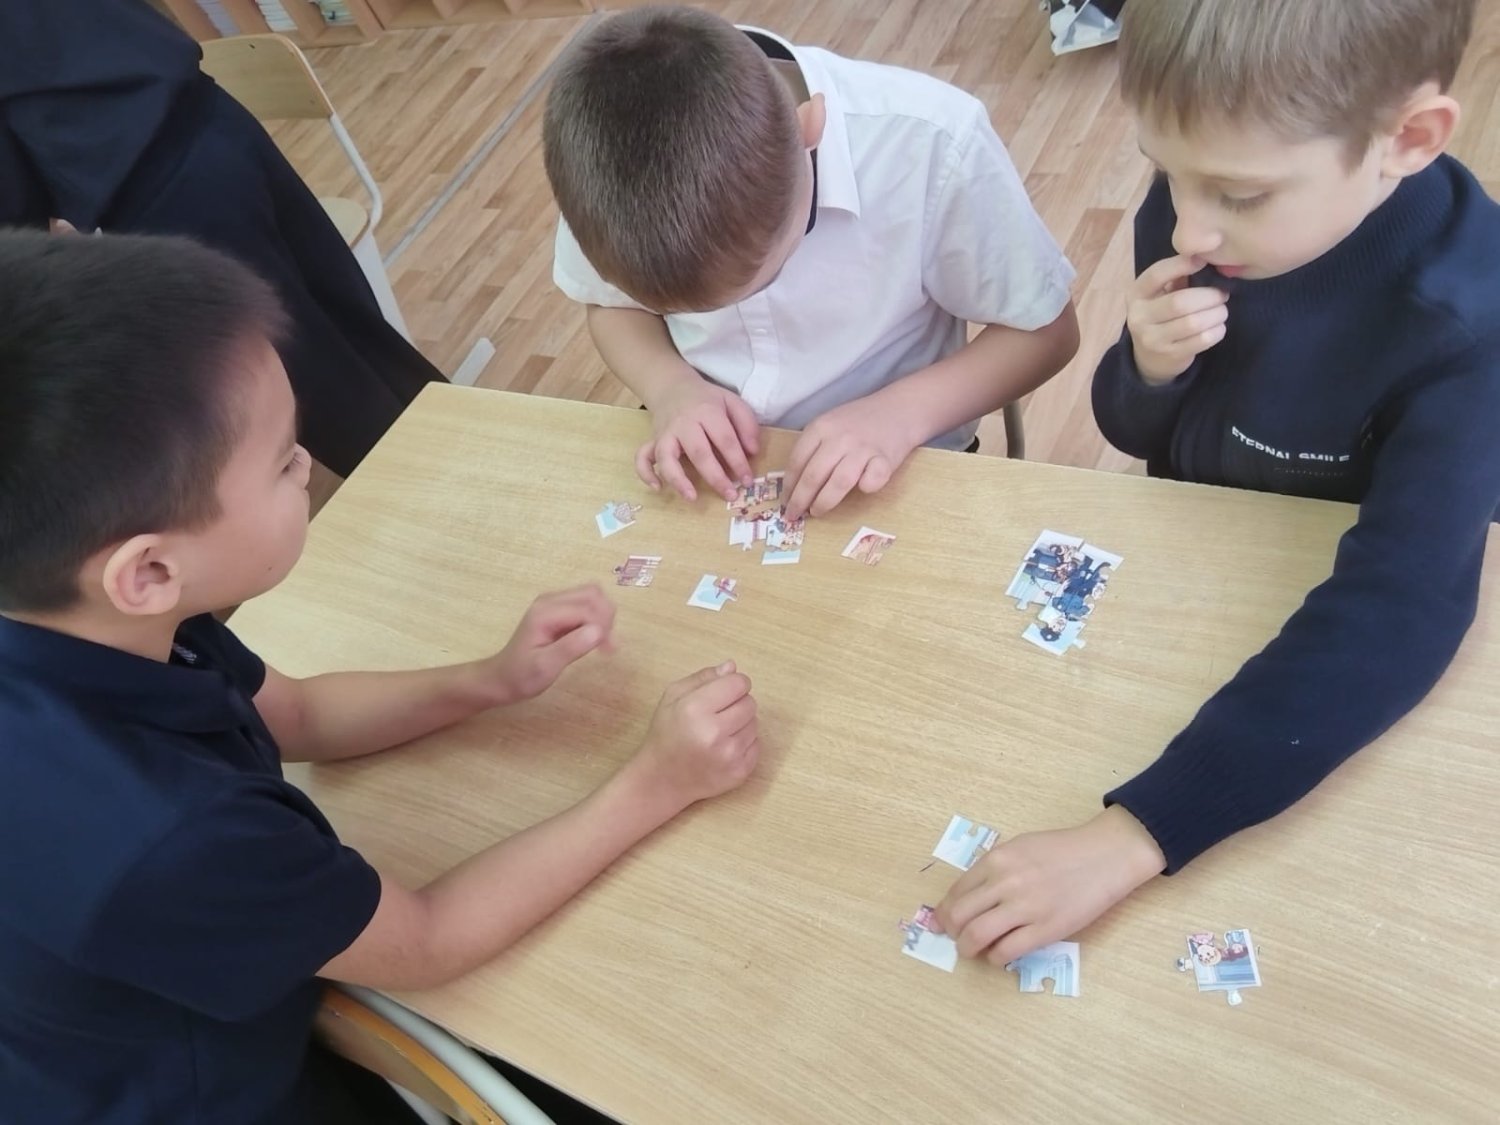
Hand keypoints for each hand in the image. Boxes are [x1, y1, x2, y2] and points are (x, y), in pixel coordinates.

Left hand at [477, 586, 615, 706]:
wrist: (502, 678)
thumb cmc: (522, 676)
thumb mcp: (545, 667)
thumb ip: (571, 647)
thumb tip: (599, 631)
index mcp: (545, 612)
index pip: (587, 608)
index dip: (603, 627)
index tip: (608, 651)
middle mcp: (550, 600)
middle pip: (593, 594)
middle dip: (605, 617)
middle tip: (606, 645)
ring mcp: (554, 603)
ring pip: (592, 596)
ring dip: (603, 616)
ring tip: (602, 642)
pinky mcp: (558, 610)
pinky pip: (585, 605)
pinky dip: (596, 618)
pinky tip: (593, 639)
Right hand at [628, 661, 759, 810]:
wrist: (662, 780)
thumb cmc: (666, 734)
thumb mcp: (672, 697)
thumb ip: (702, 678)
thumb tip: (732, 667)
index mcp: (695, 709)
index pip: (738, 683)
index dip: (733, 684)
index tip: (723, 691)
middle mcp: (714, 733)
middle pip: (750, 703)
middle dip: (738, 703)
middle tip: (718, 714)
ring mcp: (729, 755)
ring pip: (755, 723)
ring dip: (741, 723)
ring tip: (719, 732)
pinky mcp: (740, 772)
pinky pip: (757, 745)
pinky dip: (744, 743)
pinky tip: (724, 748)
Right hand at [637, 376, 759, 502]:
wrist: (672, 386)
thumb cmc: (707, 399)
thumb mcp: (732, 402)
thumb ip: (746, 424)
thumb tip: (753, 451)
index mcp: (707, 412)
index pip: (725, 439)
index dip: (738, 462)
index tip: (747, 480)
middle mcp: (684, 424)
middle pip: (698, 452)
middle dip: (715, 477)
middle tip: (730, 495)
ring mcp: (665, 433)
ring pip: (666, 458)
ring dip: (678, 480)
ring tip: (691, 497)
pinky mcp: (653, 441)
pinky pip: (643, 457)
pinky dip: (646, 473)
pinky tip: (658, 488)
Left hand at [783, 395, 914, 519]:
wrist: (899, 410)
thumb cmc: (859, 422)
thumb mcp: (830, 424)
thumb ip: (814, 447)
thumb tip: (794, 485)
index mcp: (821, 427)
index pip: (797, 461)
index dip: (789, 485)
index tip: (785, 500)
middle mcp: (840, 438)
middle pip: (813, 475)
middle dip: (800, 500)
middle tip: (794, 515)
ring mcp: (863, 448)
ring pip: (839, 483)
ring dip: (824, 502)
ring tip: (816, 511)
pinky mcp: (885, 459)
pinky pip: (872, 481)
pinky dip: (866, 488)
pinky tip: (861, 489)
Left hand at [934, 805, 1164, 963]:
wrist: (1104, 856)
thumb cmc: (1062, 850)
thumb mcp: (1020, 847)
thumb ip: (995, 869)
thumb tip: (971, 895)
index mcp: (996, 860)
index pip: (956, 892)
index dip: (945, 911)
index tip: (945, 921)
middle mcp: (1005, 883)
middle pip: (959, 916)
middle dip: (951, 932)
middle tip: (956, 938)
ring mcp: (1025, 908)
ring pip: (977, 936)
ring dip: (967, 948)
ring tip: (971, 950)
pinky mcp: (1046, 930)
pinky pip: (1006, 951)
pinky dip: (995, 957)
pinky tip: (1000, 954)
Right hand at [1127, 254, 1228, 384]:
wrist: (1149, 358)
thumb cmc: (1161, 316)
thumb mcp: (1160, 294)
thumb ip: (1177, 276)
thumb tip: (1205, 257)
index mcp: (1136, 294)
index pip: (1156, 275)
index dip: (1181, 265)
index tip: (1203, 261)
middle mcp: (1139, 317)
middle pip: (1179, 302)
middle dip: (1208, 296)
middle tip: (1222, 294)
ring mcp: (1153, 339)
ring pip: (1193, 323)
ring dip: (1215, 314)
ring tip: (1222, 311)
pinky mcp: (1170, 356)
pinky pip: (1201, 341)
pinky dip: (1216, 331)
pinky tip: (1218, 327)